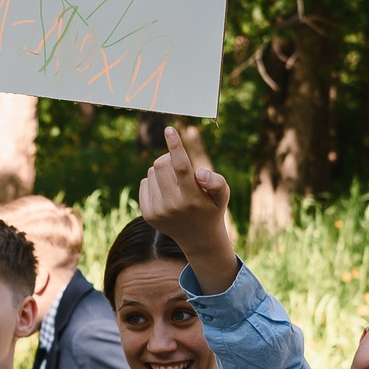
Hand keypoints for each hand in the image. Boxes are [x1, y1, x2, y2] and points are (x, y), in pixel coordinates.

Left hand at [135, 127, 237, 292]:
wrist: (197, 238)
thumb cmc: (211, 208)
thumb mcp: (223, 195)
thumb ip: (217, 182)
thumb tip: (200, 173)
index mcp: (193, 198)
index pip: (181, 167)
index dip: (175, 146)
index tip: (169, 129)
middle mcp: (173, 206)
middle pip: (161, 164)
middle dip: (169, 157)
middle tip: (179, 165)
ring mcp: (158, 212)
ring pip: (152, 172)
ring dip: (163, 171)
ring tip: (175, 184)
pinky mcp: (147, 214)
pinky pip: (145, 182)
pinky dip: (155, 181)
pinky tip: (166, 192)